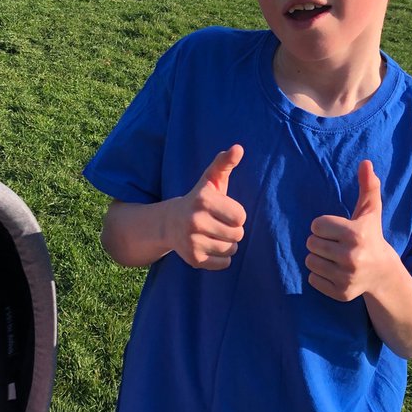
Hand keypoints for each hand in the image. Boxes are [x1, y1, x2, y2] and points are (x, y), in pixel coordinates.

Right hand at [168, 145, 245, 269]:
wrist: (170, 223)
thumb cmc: (199, 199)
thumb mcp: (210, 180)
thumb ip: (224, 163)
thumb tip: (238, 148)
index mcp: (203, 200)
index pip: (241, 216)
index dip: (235, 214)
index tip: (222, 211)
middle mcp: (195, 221)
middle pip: (238, 234)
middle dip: (232, 230)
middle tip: (217, 224)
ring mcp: (193, 241)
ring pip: (231, 249)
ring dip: (227, 244)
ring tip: (213, 235)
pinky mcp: (193, 259)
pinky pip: (224, 263)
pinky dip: (221, 258)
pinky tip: (209, 246)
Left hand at [306, 160, 394, 301]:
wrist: (382, 273)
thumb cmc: (370, 236)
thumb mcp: (370, 211)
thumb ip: (368, 186)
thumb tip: (366, 162)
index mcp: (356, 234)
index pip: (316, 225)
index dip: (324, 226)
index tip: (337, 231)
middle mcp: (352, 257)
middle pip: (311, 243)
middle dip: (320, 242)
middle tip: (335, 245)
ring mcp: (346, 277)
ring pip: (310, 261)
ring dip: (318, 258)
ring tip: (334, 258)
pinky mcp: (341, 292)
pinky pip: (312, 278)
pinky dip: (319, 275)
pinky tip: (335, 271)